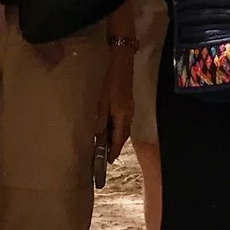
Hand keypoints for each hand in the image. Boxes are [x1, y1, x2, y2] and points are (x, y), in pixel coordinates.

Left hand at [95, 45, 134, 162]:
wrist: (122, 68)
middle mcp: (128, 116)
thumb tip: (98, 136)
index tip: (109, 161)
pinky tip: (112, 130)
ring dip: (117, 139)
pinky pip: (124, 124)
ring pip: (124, 130)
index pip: (118, 139)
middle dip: (116, 147)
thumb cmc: (110, 84)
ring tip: (108, 146)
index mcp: (122, 117)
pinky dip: (119, 131)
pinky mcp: (129, 107)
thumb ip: (101, 121)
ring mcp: (130, 111)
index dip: (114, 151)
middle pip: (123, 136)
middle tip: (108, 157)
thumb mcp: (102, 103)